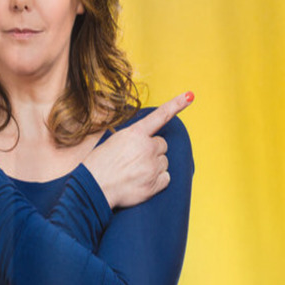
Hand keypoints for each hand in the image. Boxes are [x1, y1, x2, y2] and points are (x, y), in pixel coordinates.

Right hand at [82, 91, 193, 209]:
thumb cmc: (99, 165)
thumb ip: (134, 138)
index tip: (190, 95)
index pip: (160, 115)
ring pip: (164, 162)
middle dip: (153, 151)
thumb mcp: (114, 141)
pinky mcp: (155, 184)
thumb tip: (147, 141)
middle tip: (135, 159)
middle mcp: (147, 147)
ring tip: (134, 172)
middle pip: (162, 145)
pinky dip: (157, 181)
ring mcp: (152, 166)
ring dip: (154, 166)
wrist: (94, 188)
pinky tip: (141, 182)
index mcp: (135, 133)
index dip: (177, 104)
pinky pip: (166, 178)